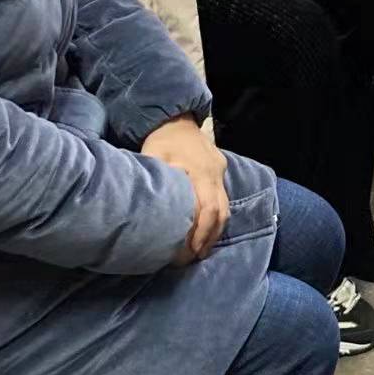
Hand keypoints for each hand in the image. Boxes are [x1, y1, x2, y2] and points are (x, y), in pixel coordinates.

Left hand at [143, 116, 229, 262]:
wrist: (176, 117)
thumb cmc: (162, 139)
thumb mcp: (154, 157)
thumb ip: (156, 180)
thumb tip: (147, 208)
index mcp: (201, 172)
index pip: (208, 208)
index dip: (201, 232)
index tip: (189, 252)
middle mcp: (215, 174)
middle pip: (221, 212)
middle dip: (209, 238)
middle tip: (195, 257)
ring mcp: (220, 172)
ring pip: (225, 208)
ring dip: (215, 231)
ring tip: (201, 250)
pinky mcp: (219, 170)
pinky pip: (223, 199)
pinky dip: (216, 218)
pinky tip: (206, 230)